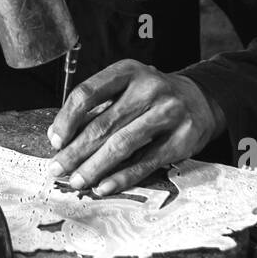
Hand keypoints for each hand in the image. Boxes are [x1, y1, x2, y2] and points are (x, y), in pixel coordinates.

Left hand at [46, 59, 224, 195]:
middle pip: (103, 123)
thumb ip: (96, 108)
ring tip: (77, 181)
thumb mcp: (126, 88)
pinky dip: (121, 177)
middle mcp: (149, 88)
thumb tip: (59, 138)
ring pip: (122, 144)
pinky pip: (145, 162)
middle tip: (58, 168)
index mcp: (128, 71)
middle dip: (76, 151)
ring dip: (94, 167)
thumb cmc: (152, 97)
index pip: (88, 93)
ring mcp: (167, 113)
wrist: (201, 100)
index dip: (67, 119)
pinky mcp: (182, 139)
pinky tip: (103, 186)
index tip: (55, 141)